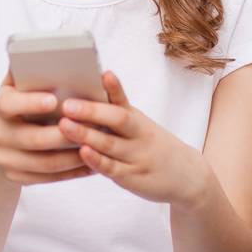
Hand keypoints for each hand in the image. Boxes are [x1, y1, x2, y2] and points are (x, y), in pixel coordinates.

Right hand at [0, 73, 92, 185]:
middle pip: (34, 138)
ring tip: (98, 146)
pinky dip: (71, 172)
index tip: (55, 99)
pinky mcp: (16, 177)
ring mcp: (6, 160)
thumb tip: (40, 50)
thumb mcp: (15, 87)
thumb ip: (26, 72)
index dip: (31, 103)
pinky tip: (91, 164)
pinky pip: (48, 178)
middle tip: (92, 125)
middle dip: (65, 134)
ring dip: (74, 156)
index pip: (11, 105)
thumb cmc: (17, 105)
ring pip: (45, 163)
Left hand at [57, 71, 212, 207]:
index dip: (114, 88)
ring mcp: (136, 157)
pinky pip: (112, 169)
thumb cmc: (154, 146)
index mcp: (137, 120)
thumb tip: (85, 97)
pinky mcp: (132, 178)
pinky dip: (96, 160)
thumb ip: (118, 114)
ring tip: (64, 125)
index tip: (104, 74)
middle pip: (117, 120)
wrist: (187, 177)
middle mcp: (139, 136)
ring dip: (85, 134)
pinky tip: (83, 152)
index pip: (124, 101)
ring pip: (110, 144)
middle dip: (91, 111)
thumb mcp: (141, 126)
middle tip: (67, 105)